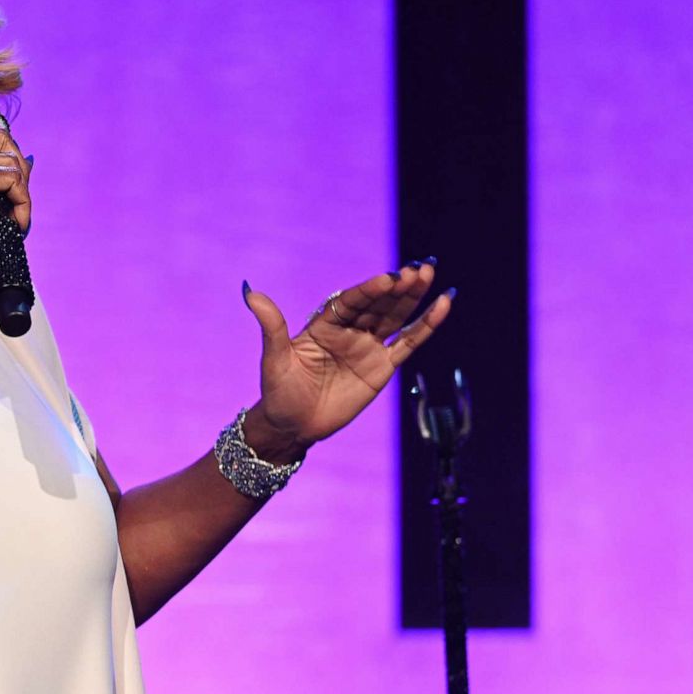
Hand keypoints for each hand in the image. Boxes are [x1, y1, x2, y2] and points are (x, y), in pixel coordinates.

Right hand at [0, 112, 30, 285]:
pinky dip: (22, 203)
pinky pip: (13, 180)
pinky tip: (17, 222)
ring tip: (15, 215)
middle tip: (17, 195)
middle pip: (0, 136)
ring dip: (22, 190)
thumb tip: (27, 160)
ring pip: (11, 160)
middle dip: (17, 165)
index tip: (6, 168)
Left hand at [241, 261, 454, 449]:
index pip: (351, 302)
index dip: (369, 291)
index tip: (387, 278)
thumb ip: (271, 325)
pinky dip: (426, 325)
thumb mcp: (275, 358)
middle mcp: (349, 330)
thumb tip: (249, 291)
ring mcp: (368, 347)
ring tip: (430, 274)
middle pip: (378, 304)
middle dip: (398, 287)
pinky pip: (408, 343)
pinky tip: (443, 303)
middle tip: (419, 268)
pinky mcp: (382, 367)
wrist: (292, 426)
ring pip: (396, 317)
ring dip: (413, 297)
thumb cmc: (279, 391)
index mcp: (324, 324)